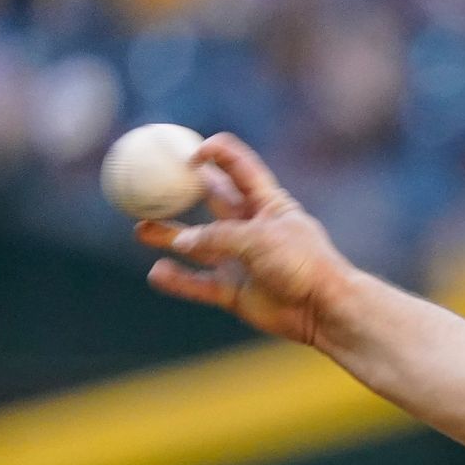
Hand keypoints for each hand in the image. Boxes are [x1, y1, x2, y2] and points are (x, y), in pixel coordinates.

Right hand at [134, 133, 354, 346]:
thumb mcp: (260, 239)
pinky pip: (199, 283)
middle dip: (185, 186)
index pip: (239, 168)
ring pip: (197, 244)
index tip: (190, 154)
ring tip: (140, 228)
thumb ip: (218, 237)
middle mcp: (251, 227)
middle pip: (212, 199)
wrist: (323, 311)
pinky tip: (157, 273)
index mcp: (267, 203)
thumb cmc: (303, 265)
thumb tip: (181, 241)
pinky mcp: (235, 290)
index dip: (216, 153)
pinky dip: (178, 280)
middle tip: (152, 180)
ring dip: (169, 236)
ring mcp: (241, 259)